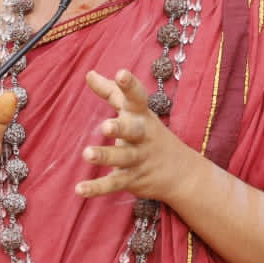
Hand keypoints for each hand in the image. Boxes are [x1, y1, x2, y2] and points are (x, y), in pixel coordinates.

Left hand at [76, 69, 191, 200]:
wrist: (182, 172)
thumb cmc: (149, 133)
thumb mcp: (135, 111)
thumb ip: (111, 92)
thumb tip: (88, 73)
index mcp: (142, 115)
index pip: (138, 98)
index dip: (130, 86)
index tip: (121, 73)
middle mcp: (143, 136)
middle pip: (134, 130)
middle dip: (121, 128)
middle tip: (106, 126)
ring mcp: (139, 158)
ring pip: (123, 158)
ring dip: (106, 156)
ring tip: (87, 154)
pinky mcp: (133, 179)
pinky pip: (115, 184)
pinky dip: (97, 188)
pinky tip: (80, 189)